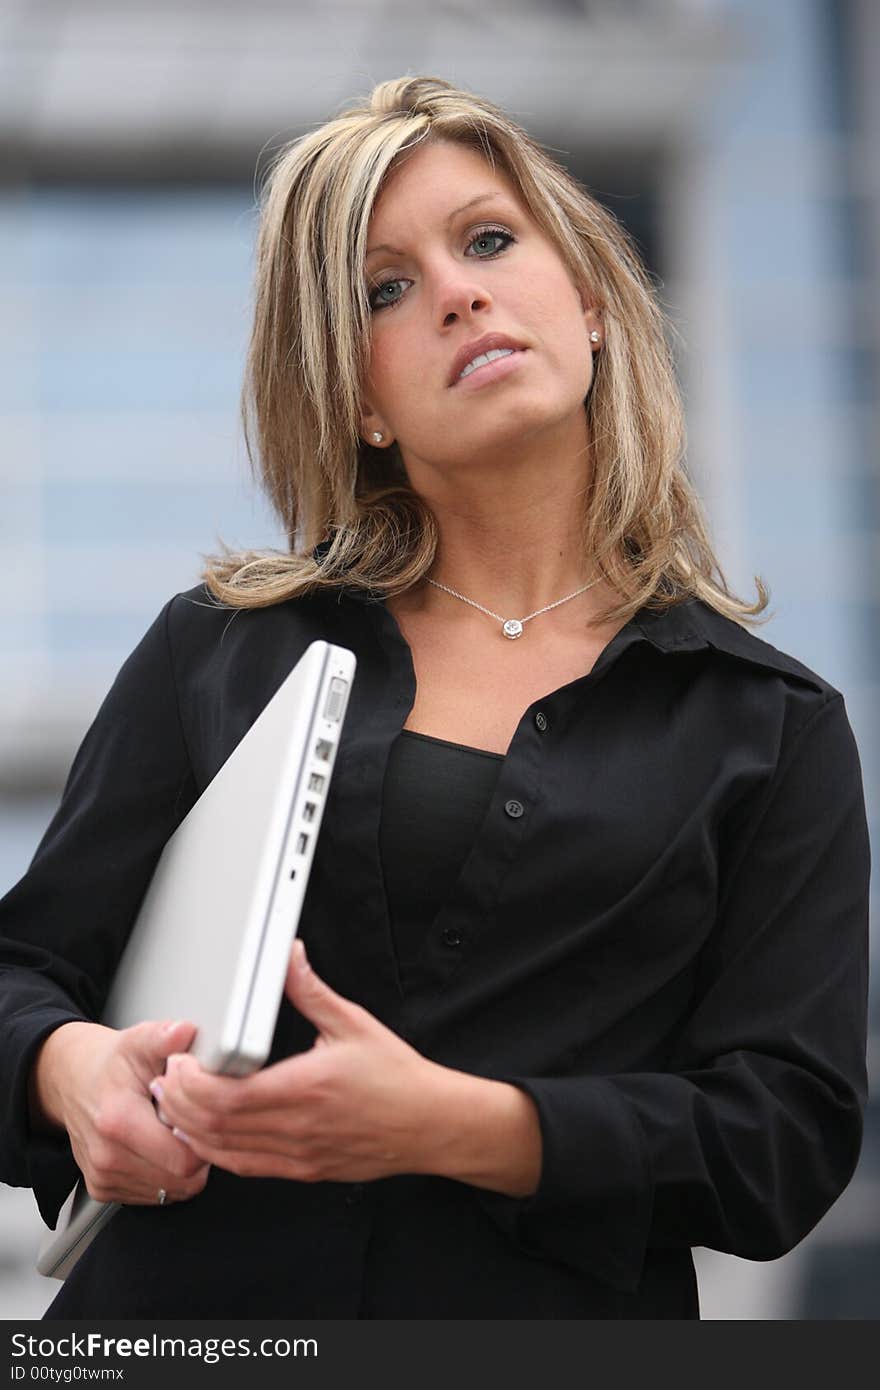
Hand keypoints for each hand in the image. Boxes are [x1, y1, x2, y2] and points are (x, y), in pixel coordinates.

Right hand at [32, 1019, 209, 1205]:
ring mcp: (104, 1176)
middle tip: (188, 1123)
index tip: (200, 1117)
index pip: (185, 1159)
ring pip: (171, 1191)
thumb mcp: (139, 1041)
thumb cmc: (112, 1064)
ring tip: (169, 1131)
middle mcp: (107, 1156)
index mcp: (119, 1120)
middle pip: (182, 1180)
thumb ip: (165, 1037)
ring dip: (181, 1166)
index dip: (204, 1139)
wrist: (73, 1080)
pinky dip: (164, 1176)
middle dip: (197, 1154)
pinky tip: (156, 1146)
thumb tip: (185, 1031)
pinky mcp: (103, 1189)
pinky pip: (154, 1196)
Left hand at [152, 939, 440, 1183]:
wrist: (429, 1123)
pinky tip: (208, 1134)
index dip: (191, 1082)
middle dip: (180, 1103)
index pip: (226, 1096)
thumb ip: (311, 990)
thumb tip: (289, 955)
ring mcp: (297, 1154)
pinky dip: (217, 1152)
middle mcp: (296, 1127)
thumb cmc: (396, 1077)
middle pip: (214, 1126)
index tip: (182, 1060)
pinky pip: (246, 1167)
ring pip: (223, 1152)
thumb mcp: (353, 1023)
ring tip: (177, 1103)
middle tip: (169, 1078)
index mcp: (304, 1087)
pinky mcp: (302, 1169)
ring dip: (191, 1129)